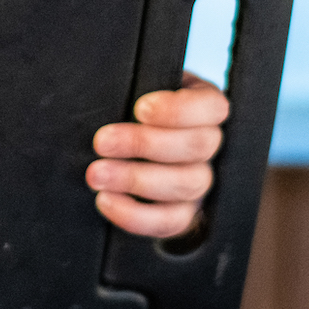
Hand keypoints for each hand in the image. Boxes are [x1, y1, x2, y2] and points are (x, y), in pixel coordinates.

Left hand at [86, 73, 228, 238]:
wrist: (138, 147)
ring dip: (135, 180)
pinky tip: (107, 201)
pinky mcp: (187, 213)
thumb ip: (139, 87)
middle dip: (143, 144)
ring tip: (97, 175)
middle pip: (196, 147)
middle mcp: (211, 146)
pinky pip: (170, 221)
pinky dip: (136, 216)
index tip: (139, 109)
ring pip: (185, 185)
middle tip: (102, 142)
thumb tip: (108, 95)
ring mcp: (203, 182)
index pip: (211, 108)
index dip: (177, 110)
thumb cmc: (139, 108)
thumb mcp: (144, 87)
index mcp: (206, 107)